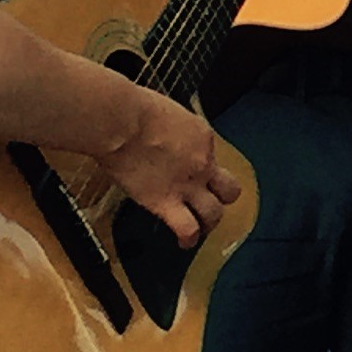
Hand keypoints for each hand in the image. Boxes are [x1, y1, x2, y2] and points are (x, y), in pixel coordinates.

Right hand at [100, 89, 241, 247]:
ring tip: (199, 228)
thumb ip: (170, 127)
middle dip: (222, 198)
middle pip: (229, 189)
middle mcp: (201, 163)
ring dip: (208, 223)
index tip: (186, 167)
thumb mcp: (164, 110)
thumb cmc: (133, 109)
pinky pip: (187, 228)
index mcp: (201, 136)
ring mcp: (187, 186)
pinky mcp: (166, 203)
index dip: (199, 163)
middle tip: (210, 203)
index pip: (210, 156)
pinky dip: (188, 239)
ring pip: (214, 213)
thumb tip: (160, 131)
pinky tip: (183, 242)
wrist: (121, 121)